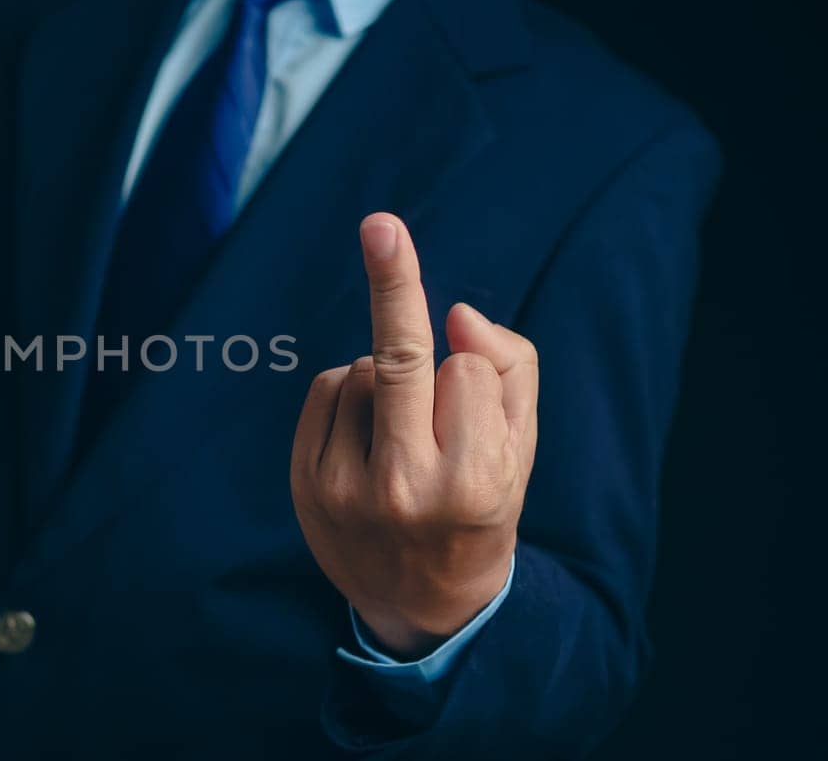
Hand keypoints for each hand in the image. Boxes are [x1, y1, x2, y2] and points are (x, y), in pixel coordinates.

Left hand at [290, 213, 537, 657]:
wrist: (423, 604)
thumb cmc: (483, 507)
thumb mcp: (522, 449)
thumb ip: (510, 373)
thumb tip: (457, 314)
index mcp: (471, 483)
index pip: (465, 371)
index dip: (472, 367)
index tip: (460, 325)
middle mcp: (404, 488)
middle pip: (400, 358)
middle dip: (394, 284)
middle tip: (382, 222)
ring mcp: (345, 489)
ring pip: (363, 370)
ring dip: (385, 377)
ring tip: (404, 435)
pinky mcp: (305, 483)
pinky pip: (326, 389)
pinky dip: (348, 391)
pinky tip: (368, 432)